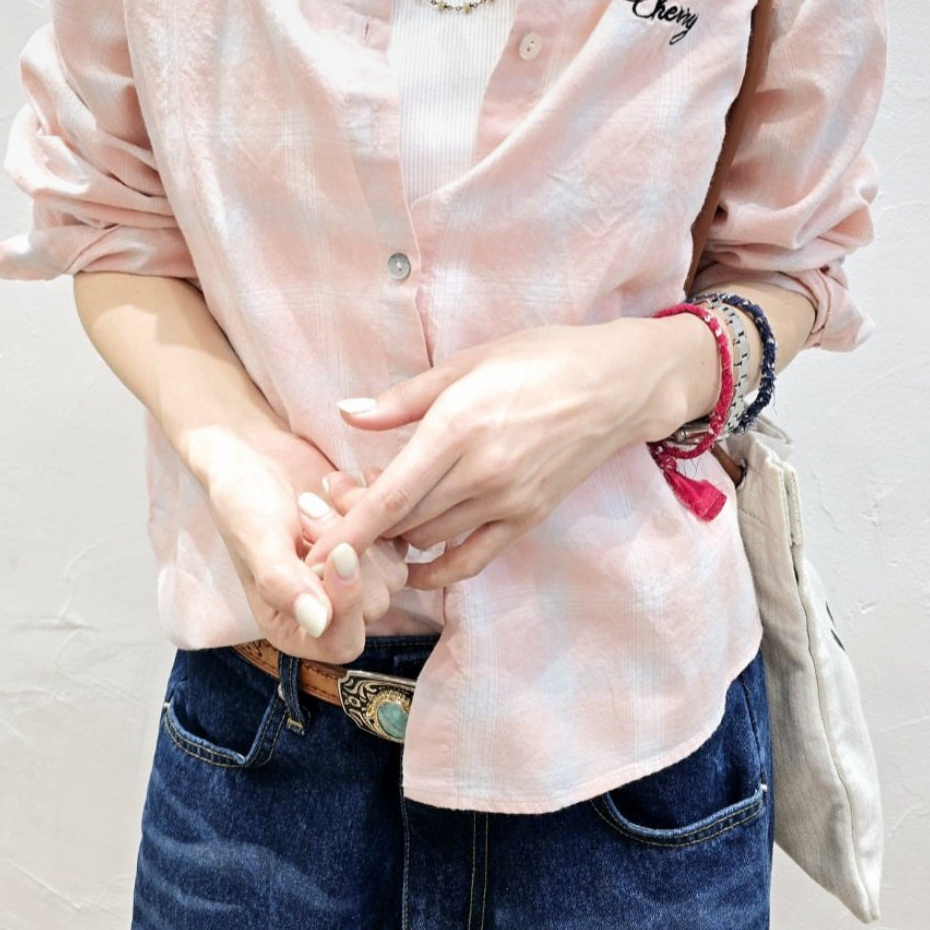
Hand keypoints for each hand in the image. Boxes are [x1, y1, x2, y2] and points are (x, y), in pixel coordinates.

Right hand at [191, 429, 406, 663]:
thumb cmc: (244, 498)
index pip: (341, 644)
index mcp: (291, 627)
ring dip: (360, 525)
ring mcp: (355, 578)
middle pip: (375, 607)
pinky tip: (343, 484)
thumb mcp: (256, 538)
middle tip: (307, 510)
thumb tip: (319, 623)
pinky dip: (377, 505)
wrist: (253, 452)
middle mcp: (327, 610)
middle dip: (348, 552)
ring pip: (394, 572)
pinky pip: (402, 537)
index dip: (349, 604)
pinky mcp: (375, 545)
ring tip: (319, 496)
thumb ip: (282, 582)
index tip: (341, 551)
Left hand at [300, 318, 692, 590]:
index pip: (390, 495)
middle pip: (403, 522)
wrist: (617, 384)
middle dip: (360, 528)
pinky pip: (471, 558)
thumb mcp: (467, 362)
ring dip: (395, 538)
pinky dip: (437, 569)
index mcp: (458, 427)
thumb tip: (346, 412)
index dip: (346, 529)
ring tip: (373, 516)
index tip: (312, 550)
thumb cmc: (540, 359)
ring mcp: (507, 500)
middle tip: (330, 513)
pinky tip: (411, 567)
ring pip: (430, 539)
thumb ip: (403, 398)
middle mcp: (481, 472)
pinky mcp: (527, 517)